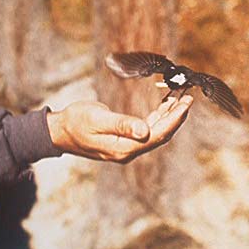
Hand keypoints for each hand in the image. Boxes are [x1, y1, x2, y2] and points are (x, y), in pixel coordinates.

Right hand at [47, 96, 192, 162]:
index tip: (186, 103)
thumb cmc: (75, 122)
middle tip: (189, 97)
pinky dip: (158, 116)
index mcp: (124, 148)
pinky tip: (164, 105)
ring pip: (155, 131)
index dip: (174, 119)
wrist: (59, 131)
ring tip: (180, 98)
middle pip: (160, 134)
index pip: (157, 135)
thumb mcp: (98, 119)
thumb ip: (122, 125)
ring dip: (169, 115)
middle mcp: (128, 151)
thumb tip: (146, 132)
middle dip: (176, 116)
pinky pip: (147, 129)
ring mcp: (127, 146)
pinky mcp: (124, 140)